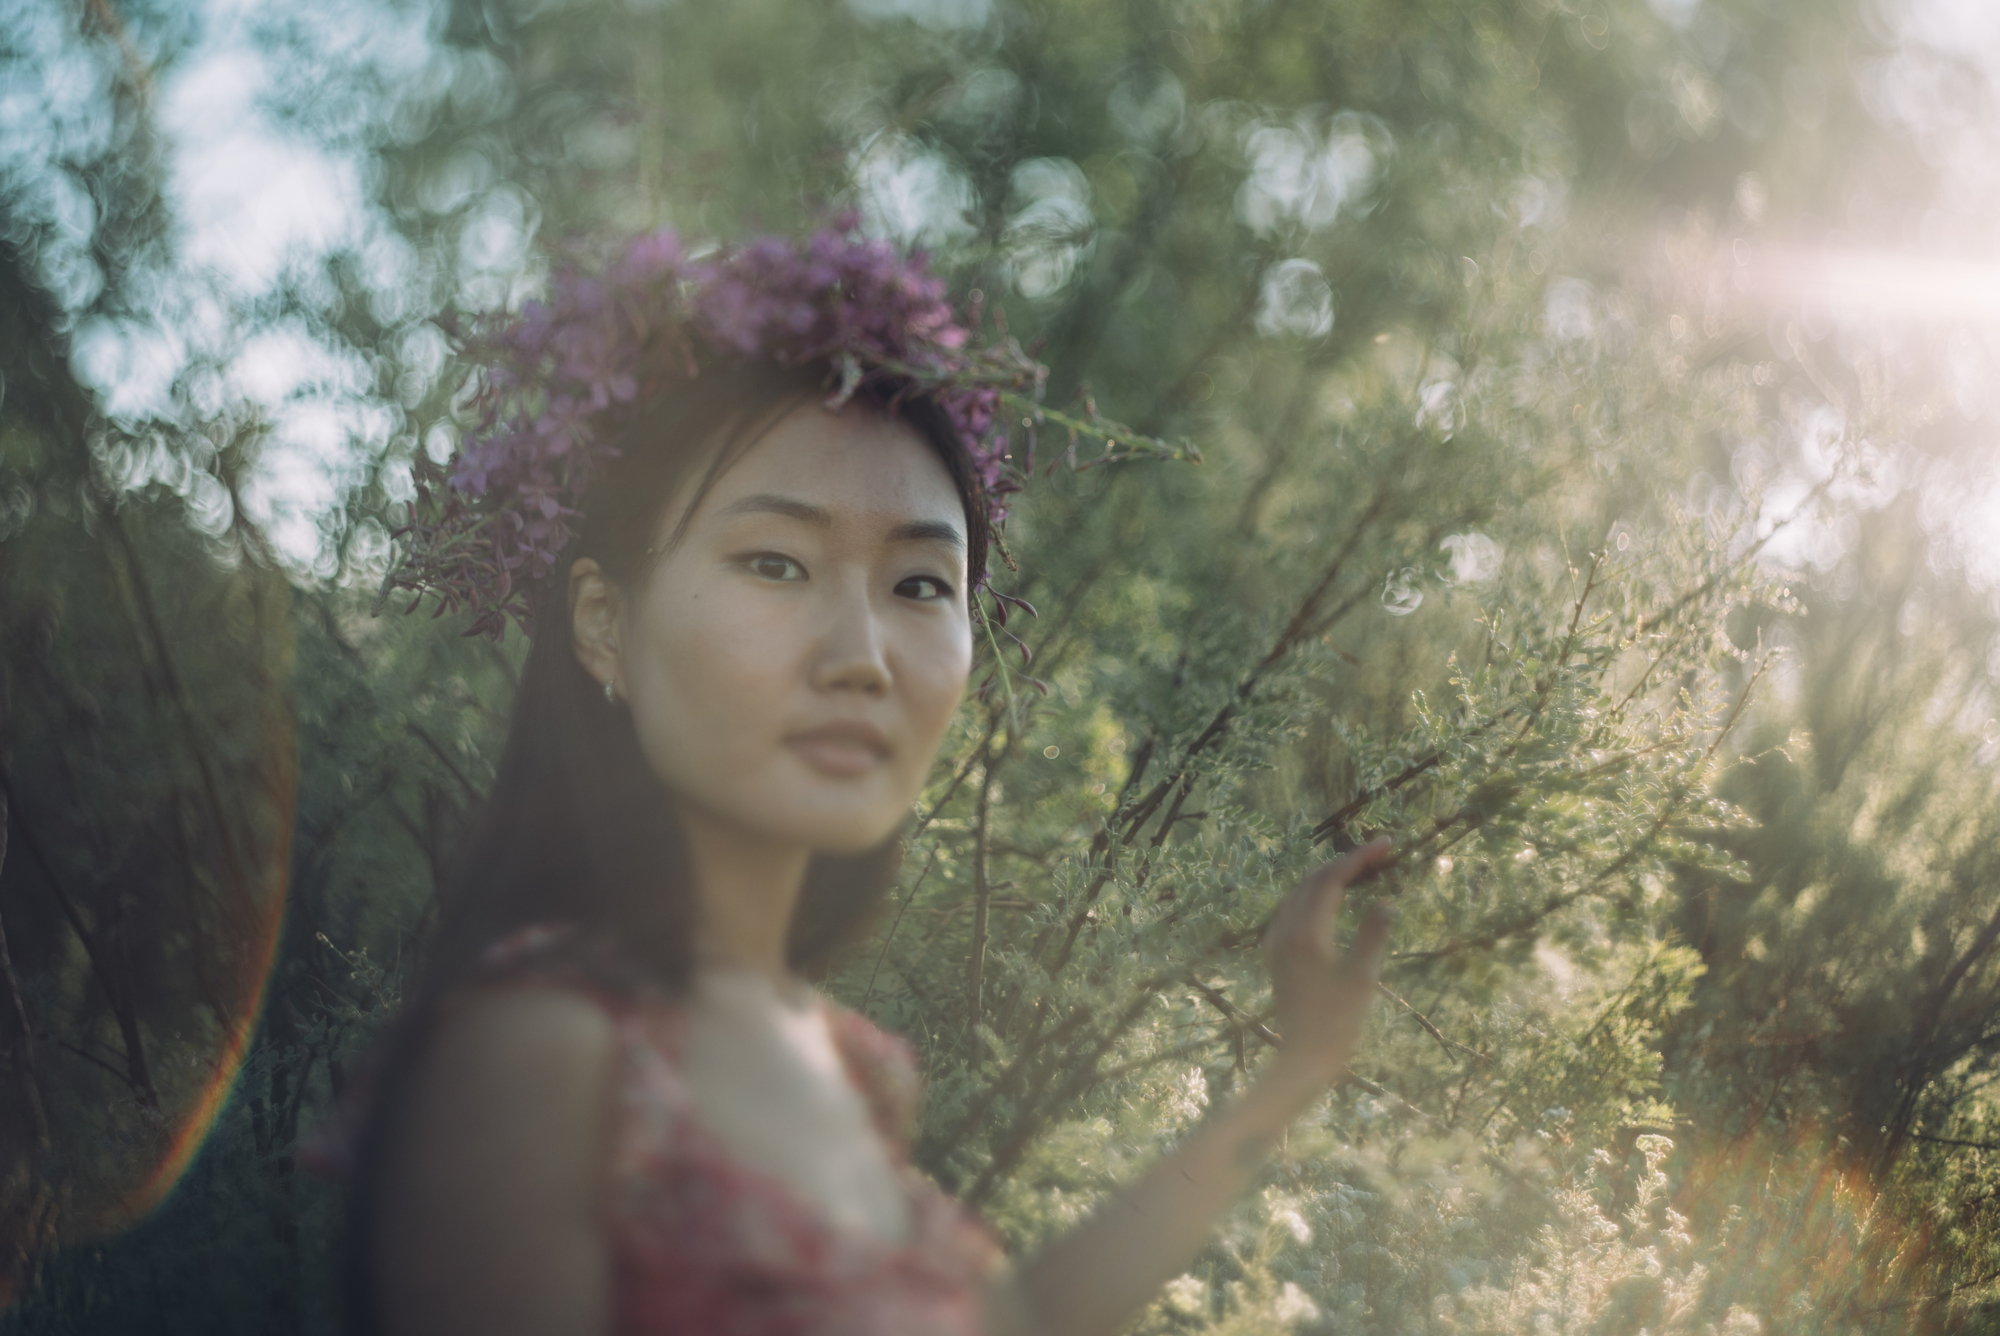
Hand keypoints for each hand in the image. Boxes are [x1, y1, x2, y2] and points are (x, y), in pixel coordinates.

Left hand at [1260, 837, 1395, 1089]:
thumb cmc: (1339, 1021)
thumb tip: (1387, 901)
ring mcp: (1276, 941)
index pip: (1332, 879)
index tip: (1386, 844)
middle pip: (1313, 879)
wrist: (1304, 1055)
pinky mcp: (1275, 953)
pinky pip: (1291, 909)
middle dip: (1345, 862)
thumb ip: (1373, 934)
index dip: (1359, 857)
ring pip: (1300, 892)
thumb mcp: (1364, 977)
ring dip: (1328, 876)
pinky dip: (1314, 895)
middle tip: (1379, 855)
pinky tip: (1332, 900)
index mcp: (1307, 932)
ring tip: (1361, 870)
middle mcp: (1285, 930)